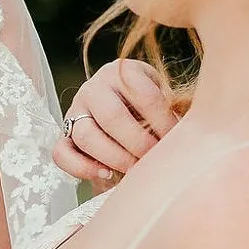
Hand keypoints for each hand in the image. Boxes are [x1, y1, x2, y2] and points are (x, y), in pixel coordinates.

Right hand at [56, 57, 179, 187]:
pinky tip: (106, 175)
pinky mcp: (64, 135)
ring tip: (134, 170)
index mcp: (123, 73)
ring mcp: (75, 111)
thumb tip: (187, 135)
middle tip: (154, 159)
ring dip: (113, 157)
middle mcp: (94, 88)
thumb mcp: (162, 97)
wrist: (122, 107)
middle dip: (138, 143)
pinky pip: (61, 153)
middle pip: (112, 116)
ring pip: (85, 135)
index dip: (163, 122)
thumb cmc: (149, 107)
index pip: (144, 96)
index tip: (176, 141)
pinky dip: (82, 168)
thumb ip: (171, 111)